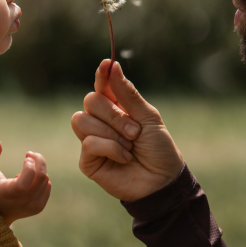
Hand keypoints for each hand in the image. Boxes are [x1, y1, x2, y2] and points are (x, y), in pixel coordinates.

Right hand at [0, 140, 50, 225]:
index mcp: (9, 193)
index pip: (26, 180)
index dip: (30, 166)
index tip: (26, 157)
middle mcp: (23, 202)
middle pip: (41, 176)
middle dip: (38, 161)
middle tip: (29, 154)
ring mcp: (32, 206)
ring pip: (45, 180)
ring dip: (38, 170)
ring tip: (24, 171)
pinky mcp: (39, 207)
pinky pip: (47, 186)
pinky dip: (41, 179)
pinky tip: (29, 181)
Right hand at [70, 61, 184, 200]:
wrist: (162, 181)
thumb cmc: (159, 150)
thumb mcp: (148, 117)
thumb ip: (127, 93)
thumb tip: (111, 64)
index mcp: (116, 109)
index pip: (102, 87)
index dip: (101, 75)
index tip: (106, 65)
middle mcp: (101, 123)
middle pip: (91, 101)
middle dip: (114, 115)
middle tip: (134, 132)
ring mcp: (92, 141)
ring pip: (83, 120)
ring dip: (112, 133)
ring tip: (130, 147)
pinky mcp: (88, 161)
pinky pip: (89, 143)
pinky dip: (110, 148)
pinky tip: (124, 158)